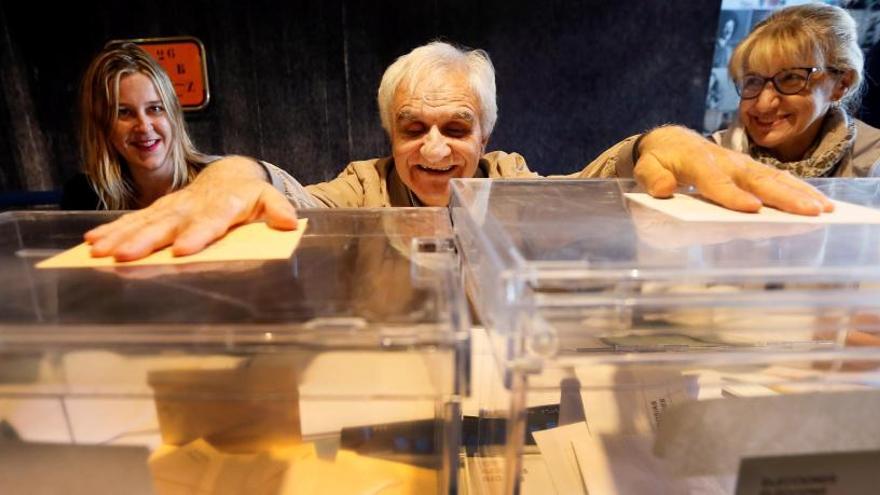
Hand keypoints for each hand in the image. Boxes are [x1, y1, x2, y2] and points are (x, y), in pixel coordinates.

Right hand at [85, 156, 298, 260]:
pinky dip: (113, 230)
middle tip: (126, 256)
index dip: (197, 234)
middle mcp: (192, 206)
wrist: (228, 175)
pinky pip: (133, 220)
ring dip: (122, 236)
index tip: (183, 249)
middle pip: (169, 224)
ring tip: (100, 252)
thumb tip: (289, 222)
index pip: (210, 221)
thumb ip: (279, 209)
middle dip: (146, 240)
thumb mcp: (269, 199)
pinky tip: (93, 242)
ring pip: (145, 222)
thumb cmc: (250, 195)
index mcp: (222, 206)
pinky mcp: (159, 211)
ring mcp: (172, 208)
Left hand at [634, 126, 833, 214]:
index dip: (733, 196)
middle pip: (756, 180)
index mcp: (698, 162)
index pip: (717, 182)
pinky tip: (818, 202)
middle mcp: (726, 161)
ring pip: (773, 178)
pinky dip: (799, 190)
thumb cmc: (659, 159)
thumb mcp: (646, 168)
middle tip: (808, 212)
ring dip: (799, 193)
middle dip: (783, 197)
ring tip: (824, 209)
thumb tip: (663, 189)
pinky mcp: (751, 168)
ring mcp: (741, 164)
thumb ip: (652, 178)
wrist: (670, 140)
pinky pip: (777, 178)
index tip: (753, 209)